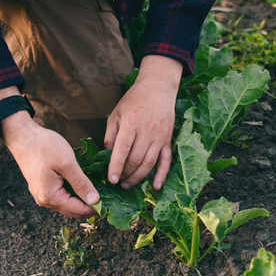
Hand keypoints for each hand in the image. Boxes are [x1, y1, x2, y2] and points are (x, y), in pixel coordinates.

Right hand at [0, 86, 99, 217]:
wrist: (23, 136)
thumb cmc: (44, 147)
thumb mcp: (67, 164)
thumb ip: (81, 184)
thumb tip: (95, 200)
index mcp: (50, 197)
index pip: (77, 210)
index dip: (95, 209)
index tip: (110, 204)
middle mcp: (45, 200)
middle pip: (73, 210)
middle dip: (90, 206)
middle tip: (108, 198)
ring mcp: (42, 194)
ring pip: (68, 203)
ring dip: (82, 200)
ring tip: (100, 192)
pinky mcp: (43, 187)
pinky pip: (62, 196)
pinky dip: (74, 194)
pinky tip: (85, 186)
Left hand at [104, 55, 182, 189]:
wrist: (158, 88)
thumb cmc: (134, 100)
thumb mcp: (116, 114)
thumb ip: (111, 135)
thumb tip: (107, 155)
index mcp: (131, 124)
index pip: (122, 150)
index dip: (116, 167)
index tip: (111, 179)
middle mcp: (146, 132)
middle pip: (135, 160)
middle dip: (125, 174)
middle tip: (117, 182)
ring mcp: (159, 137)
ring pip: (149, 163)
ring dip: (138, 177)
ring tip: (128, 184)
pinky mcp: (168, 140)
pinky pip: (166, 161)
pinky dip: (162, 175)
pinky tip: (155, 186)